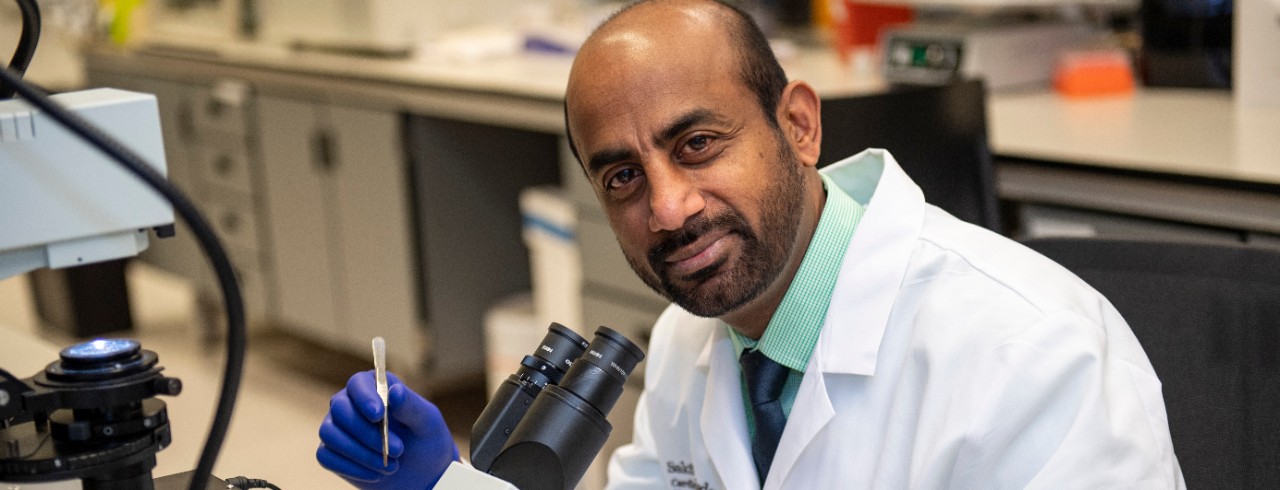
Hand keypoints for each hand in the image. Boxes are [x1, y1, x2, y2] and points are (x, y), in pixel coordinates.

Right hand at [317, 370, 458, 488]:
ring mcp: (338, 428)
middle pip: (339, 409)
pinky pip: (326, 457)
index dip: (364, 397)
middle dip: (366, 433)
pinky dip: (352, 468)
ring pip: (330, 434)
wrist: (422, 473)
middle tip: (398, 450)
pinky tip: (375, 474)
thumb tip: (394, 391)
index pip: (358, 383)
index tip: (378, 415)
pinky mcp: (331, 452)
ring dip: (361, 454)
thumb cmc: (425, 440)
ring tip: (391, 466)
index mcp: (374, 387)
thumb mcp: (426, 421)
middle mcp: (350, 403)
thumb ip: (410, 405)